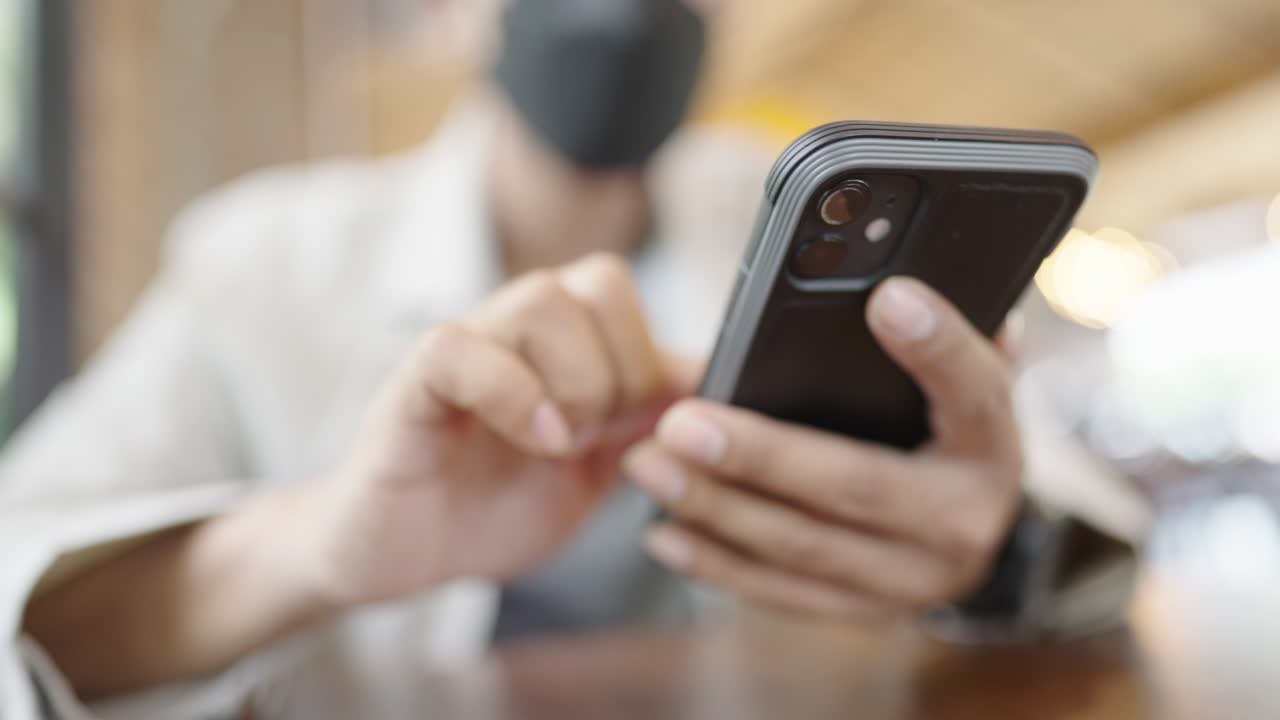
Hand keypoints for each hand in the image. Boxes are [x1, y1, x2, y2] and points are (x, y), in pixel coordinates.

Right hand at [303, 254, 690, 607]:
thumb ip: (644, 420)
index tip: (642, 428)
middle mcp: (513, 330)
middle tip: (600, 438)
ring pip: (541, 299)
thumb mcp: (595, 467)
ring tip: (561, 446)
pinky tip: (535, 441)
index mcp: (558, 342)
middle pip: (599, 281)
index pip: (624, 289)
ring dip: (577, 382)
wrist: (406, 556)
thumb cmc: (494, 506)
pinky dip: (514, 394)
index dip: (652, 357)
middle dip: (625, 371)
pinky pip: (459, 348)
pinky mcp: (414, 386)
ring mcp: (464, 351)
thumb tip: (712, 378)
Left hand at [626, 276, 1023, 619]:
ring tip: (648, 466)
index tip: (887, 298)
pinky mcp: (865, 612)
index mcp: (991, 444)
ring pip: (803, 546)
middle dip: (759, 455)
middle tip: (681, 423)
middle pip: (853, 485)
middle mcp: (964, 522)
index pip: (976, 388)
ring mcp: (913, 580)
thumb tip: (896, 281)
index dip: (937, 346)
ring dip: (716, 508)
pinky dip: (717, 563)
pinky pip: (781, 592)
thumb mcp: (954, 383)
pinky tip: (663, 532)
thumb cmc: (940, 431)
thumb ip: (935, 341)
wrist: (967, 531)